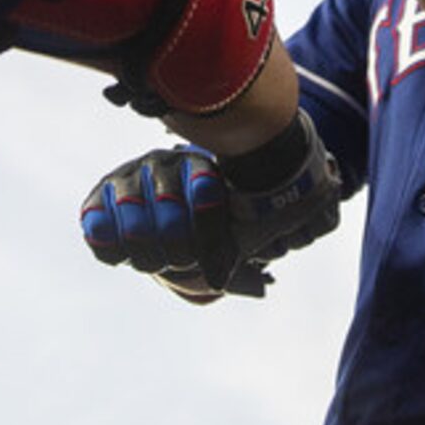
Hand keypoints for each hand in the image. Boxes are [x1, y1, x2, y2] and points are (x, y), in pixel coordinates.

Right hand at [79, 114, 341, 301]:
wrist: (165, 240)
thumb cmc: (211, 232)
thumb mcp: (247, 229)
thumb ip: (282, 216)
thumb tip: (329, 189)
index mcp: (198, 168)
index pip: (206, 192)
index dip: (208, 231)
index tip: (210, 251)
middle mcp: (159, 165)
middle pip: (168, 216)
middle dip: (178, 252)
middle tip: (182, 258)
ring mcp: (125, 181)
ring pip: (134, 226)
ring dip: (149, 256)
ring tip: (157, 259)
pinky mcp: (95, 201)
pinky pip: (99, 230)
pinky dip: (113, 250)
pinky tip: (124, 254)